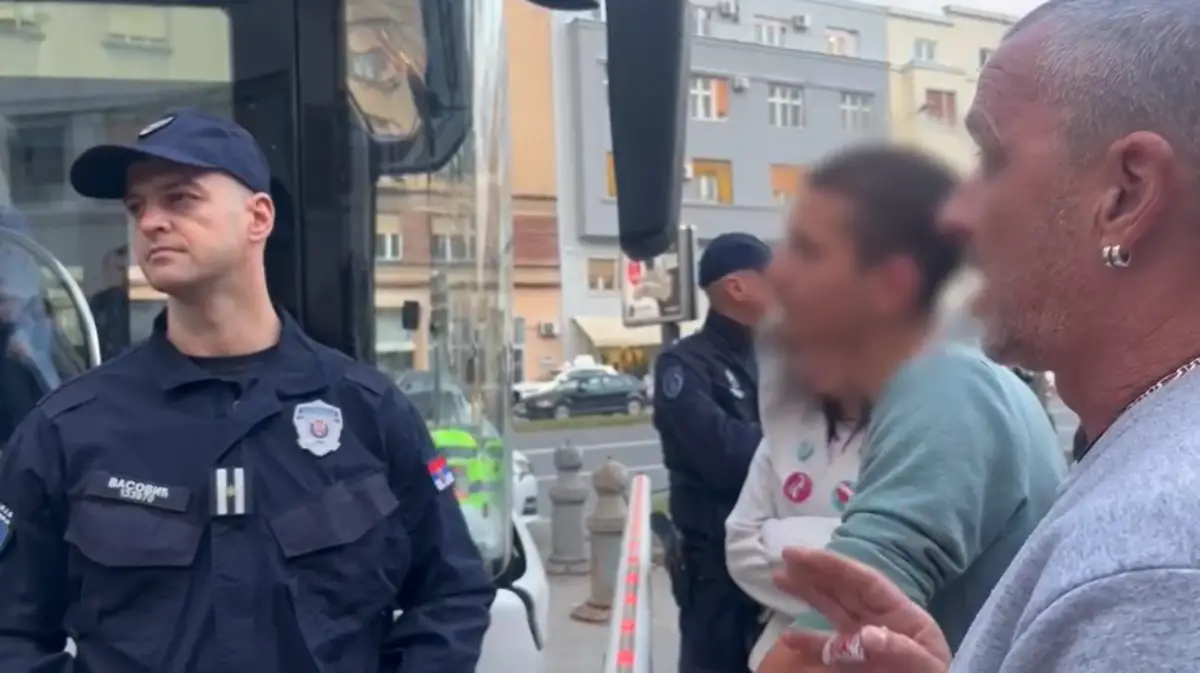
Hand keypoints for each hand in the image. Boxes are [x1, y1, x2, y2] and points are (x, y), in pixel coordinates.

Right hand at [769, 547, 950, 672]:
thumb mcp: (926, 667)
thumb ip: (901, 650)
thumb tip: (866, 634)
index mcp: (903, 615)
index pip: (864, 582)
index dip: (833, 566)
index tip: (802, 555)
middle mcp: (881, 623)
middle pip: (845, 590)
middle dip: (816, 572)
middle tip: (786, 555)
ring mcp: (867, 644)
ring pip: (833, 611)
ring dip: (807, 595)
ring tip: (779, 578)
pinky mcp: (856, 666)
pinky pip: (828, 651)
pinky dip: (808, 644)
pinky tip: (787, 637)